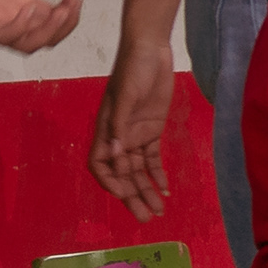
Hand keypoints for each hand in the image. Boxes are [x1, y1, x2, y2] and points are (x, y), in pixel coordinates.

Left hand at [0, 0, 85, 55]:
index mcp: (16, 2)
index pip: (51, 21)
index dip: (68, 13)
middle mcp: (7, 16)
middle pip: (46, 38)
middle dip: (66, 24)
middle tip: (71, 3)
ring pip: (30, 44)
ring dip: (50, 30)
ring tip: (59, 10)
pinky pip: (5, 36)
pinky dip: (24, 28)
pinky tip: (32, 9)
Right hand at [89, 39, 178, 221]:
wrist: (150, 49)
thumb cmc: (133, 68)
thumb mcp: (126, 95)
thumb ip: (120, 124)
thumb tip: (115, 153)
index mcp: (105, 129)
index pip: (101, 164)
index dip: (111, 181)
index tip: (125, 194)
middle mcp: (118, 136)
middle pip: (122, 173)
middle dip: (132, 196)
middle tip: (144, 218)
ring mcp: (135, 133)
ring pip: (138, 170)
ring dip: (145, 190)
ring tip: (157, 211)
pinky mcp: (152, 129)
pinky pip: (152, 158)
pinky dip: (157, 174)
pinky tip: (165, 189)